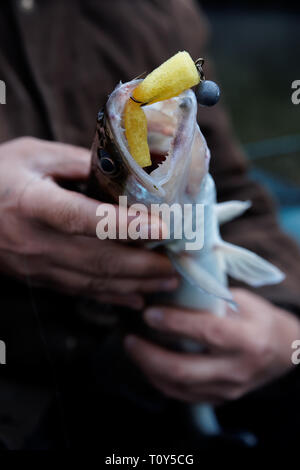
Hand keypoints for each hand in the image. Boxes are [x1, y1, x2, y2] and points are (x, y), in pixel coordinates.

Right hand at [0, 137, 176, 308]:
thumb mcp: (33, 155)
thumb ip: (77, 162)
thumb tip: (121, 171)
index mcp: (34, 204)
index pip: (83, 218)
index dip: (124, 225)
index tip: (162, 228)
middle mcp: (38, 241)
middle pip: (97, 259)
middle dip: (142, 267)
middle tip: (174, 266)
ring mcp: (38, 265)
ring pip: (93, 281)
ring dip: (133, 285)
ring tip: (165, 283)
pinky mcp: (40, 277)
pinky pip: (80, 291)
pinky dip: (111, 297)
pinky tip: (134, 299)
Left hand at [125, 288, 299, 402]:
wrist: (284, 353)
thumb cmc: (261, 320)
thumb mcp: (244, 301)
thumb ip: (212, 298)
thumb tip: (174, 285)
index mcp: (248, 340)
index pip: (207, 332)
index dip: (175, 323)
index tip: (150, 313)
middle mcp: (238, 369)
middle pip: (184, 370)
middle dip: (149, 355)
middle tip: (130, 339)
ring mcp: (228, 389)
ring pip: (178, 387)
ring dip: (149, 368)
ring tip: (133, 348)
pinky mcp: (219, 399)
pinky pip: (181, 395)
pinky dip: (159, 379)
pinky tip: (148, 363)